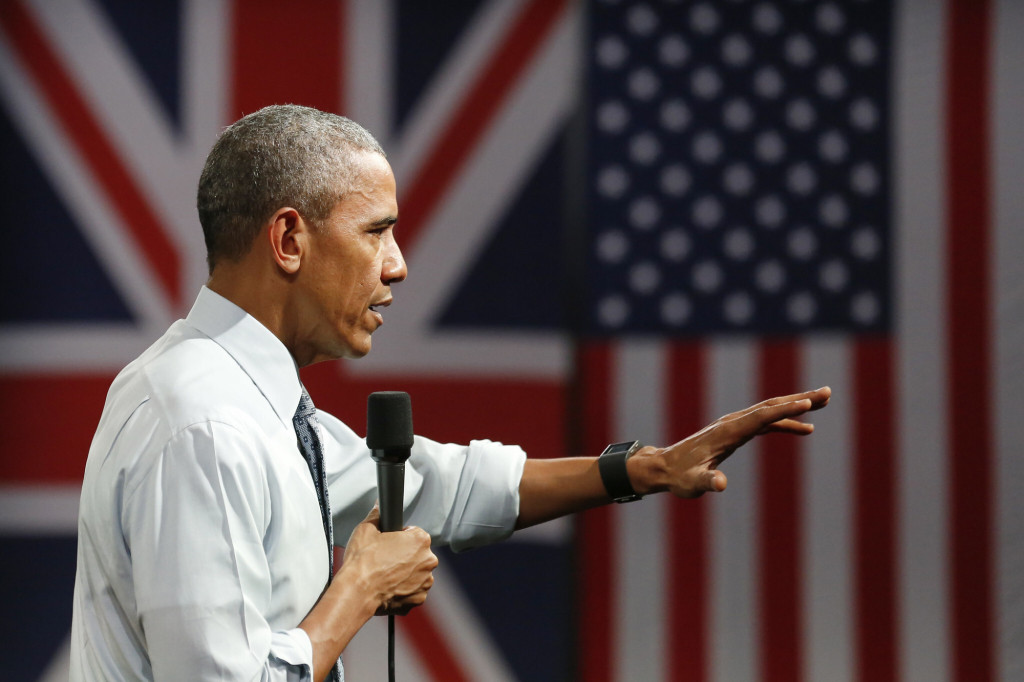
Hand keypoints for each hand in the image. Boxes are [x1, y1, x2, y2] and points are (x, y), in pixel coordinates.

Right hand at [339, 506, 437, 615]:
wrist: (356, 592)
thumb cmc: (362, 561)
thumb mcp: (366, 529)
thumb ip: (377, 514)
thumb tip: (379, 505)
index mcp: (420, 540)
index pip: (413, 533)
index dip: (399, 537)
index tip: (388, 544)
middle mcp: (429, 560)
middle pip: (418, 554)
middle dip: (405, 556)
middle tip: (384, 560)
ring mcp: (425, 582)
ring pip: (417, 573)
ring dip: (406, 574)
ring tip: (385, 575)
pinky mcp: (418, 599)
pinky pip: (413, 591)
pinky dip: (403, 590)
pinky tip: (388, 587)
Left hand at [641, 386, 830, 497]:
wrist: (664, 468)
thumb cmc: (679, 477)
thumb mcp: (693, 484)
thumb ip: (707, 482)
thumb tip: (720, 485)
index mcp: (728, 431)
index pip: (762, 416)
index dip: (786, 409)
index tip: (809, 402)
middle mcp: (733, 422)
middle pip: (771, 406)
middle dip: (801, 398)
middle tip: (829, 392)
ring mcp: (735, 425)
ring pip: (771, 410)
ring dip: (797, 405)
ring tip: (825, 401)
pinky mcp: (736, 431)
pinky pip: (767, 423)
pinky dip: (787, 422)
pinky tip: (806, 428)